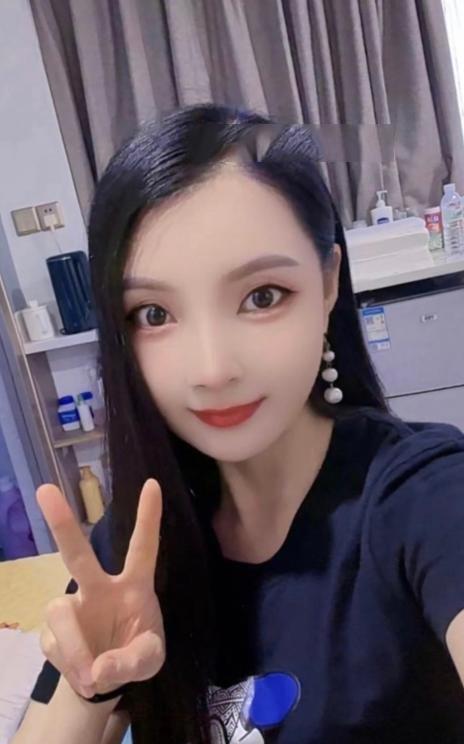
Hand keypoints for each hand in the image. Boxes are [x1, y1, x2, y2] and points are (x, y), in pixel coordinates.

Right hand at [36, 479, 164, 698]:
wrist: (105, 680)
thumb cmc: (135, 653)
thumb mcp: (149, 659)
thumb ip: (132, 661)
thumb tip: (100, 667)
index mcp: (133, 586)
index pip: (143, 547)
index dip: (148, 517)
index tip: (153, 483)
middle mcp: (99, 587)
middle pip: (78, 553)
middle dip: (61, 523)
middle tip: (45, 490)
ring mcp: (72, 606)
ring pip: (61, 613)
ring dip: (75, 648)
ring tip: (93, 675)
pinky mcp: (51, 631)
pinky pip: (54, 645)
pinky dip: (71, 667)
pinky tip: (85, 677)